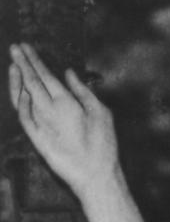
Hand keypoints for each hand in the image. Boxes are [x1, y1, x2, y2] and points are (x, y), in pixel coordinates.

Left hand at [9, 43, 121, 201]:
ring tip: (13, 65)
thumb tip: (68, 73)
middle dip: (22, 63)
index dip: (34, 60)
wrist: (93, 174)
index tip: (26, 47)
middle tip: (15, 47)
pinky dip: (19, 102)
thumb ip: (82, 90)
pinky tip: (19, 93)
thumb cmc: (103, 143)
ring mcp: (39, 125)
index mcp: (65, 102)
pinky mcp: (36, 139)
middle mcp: (47, 111)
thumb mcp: (101, 112)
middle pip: (30, 82)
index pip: (44, 75)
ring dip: (17, 80)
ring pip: (22, 98)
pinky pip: (23, 117)